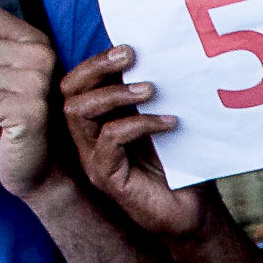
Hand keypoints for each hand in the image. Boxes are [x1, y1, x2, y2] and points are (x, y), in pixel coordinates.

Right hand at [59, 45, 209, 239]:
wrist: (194, 214)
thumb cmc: (182, 167)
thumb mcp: (165, 122)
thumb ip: (154, 94)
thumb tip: (159, 53)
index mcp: (100, 122)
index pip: (78, 83)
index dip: (96, 61)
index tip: (128, 48)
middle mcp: (89, 139)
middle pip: (68, 92)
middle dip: (96, 67)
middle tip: (130, 57)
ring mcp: (94, 159)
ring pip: (79, 112)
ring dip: (115, 94)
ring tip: (151, 90)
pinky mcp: (106, 177)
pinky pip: (109, 139)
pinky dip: (138, 124)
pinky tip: (168, 123)